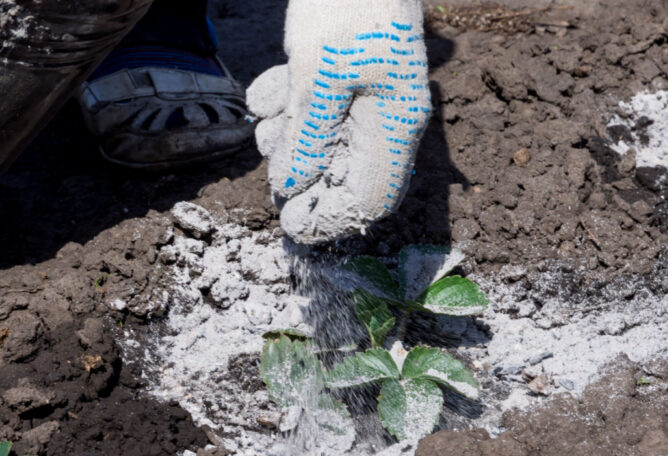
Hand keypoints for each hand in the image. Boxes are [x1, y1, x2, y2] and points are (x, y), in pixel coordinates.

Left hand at [247, 0, 430, 243]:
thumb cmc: (345, 6)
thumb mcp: (318, 76)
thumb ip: (307, 138)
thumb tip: (291, 189)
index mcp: (394, 126)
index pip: (372, 200)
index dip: (332, 219)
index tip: (290, 223)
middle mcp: (387, 120)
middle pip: (344, 176)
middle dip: (301, 168)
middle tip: (273, 145)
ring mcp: (369, 100)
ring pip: (326, 146)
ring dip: (289, 136)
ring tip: (274, 106)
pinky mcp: (348, 82)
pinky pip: (319, 114)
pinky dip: (291, 107)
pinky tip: (273, 87)